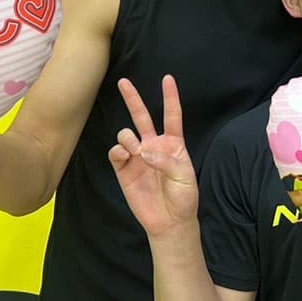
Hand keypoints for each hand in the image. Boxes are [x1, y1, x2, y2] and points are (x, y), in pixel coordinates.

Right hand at [108, 75, 198, 238]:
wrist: (170, 222)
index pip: (172, 115)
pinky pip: (116, 153)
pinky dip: (118, 151)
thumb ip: (166, 160)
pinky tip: (126, 156)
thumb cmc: (184, 197)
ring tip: (135, 150)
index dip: (170, 97)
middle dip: (132, 99)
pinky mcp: (124, 170)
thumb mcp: (185, 176)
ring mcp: (137, 157)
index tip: (167, 78)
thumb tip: (143, 152)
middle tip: (123, 82)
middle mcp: (154, 146)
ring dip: (128, 137)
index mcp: (173, 144)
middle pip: (142, 117)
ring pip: (126, 134)